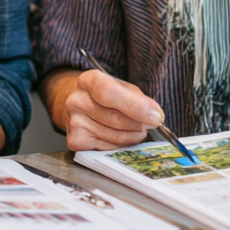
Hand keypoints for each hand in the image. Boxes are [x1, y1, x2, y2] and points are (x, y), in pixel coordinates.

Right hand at [49, 69, 163, 151]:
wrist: (81, 107)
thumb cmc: (106, 97)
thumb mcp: (122, 88)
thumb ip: (139, 100)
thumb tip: (156, 116)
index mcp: (88, 81)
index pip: (109, 93)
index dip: (135, 106)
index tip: (155, 117)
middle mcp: (77, 101)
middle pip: (115, 118)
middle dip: (139, 124)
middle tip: (151, 124)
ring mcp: (74, 122)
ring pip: (114, 137)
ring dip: (133, 136)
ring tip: (138, 130)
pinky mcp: (76, 141)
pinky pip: (108, 148)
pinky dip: (122, 145)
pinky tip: (123, 137)